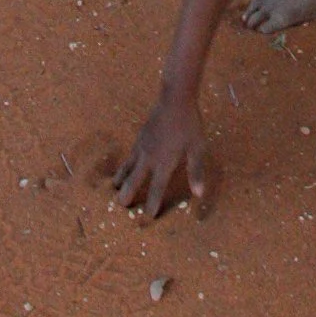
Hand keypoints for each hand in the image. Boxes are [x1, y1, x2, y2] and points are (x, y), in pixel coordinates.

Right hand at [114, 94, 206, 218]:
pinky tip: (123, 169)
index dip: (152, 205)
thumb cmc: (189, 124)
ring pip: (126, 169)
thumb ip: (196, 171)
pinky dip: (123, 166)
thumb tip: (199, 194)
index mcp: (164, 163)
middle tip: (122, 208)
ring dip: (121, 181)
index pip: (156, 190)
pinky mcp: (139, 138)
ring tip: (116, 191)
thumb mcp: (197, 148)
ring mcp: (142, 147)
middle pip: (133, 182)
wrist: (175, 98)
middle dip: (127, 196)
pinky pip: (128, 157)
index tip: (148, 218)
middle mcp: (149, 158)